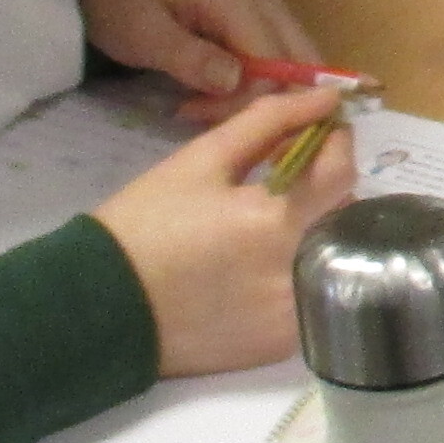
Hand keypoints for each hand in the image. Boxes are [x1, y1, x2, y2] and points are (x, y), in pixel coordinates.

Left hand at [81, 0, 318, 115]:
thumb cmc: (121, 4)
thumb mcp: (142, 34)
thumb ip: (188, 57)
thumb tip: (234, 81)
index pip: (273, 64)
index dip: (246, 101)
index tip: (196, 113)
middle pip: (298, 65)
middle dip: (259, 102)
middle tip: (205, 114)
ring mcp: (271, 3)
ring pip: (296, 66)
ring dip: (259, 96)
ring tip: (206, 104)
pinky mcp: (266, 15)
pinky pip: (281, 59)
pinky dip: (258, 85)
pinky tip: (219, 91)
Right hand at [92, 84, 354, 377]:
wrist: (100, 306)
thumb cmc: (145, 225)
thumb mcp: (200, 162)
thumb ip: (267, 123)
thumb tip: (325, 98)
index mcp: (275, 222)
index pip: (341, 171)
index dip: (337, 143)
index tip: (322, 131)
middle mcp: (294, 272)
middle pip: (344, 215)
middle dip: (325, 188)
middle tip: (287, 178)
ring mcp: (291, 316)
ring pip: (331, 256)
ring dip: (314, 231)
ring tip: (268, 225)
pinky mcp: (280, 344)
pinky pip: (311, 294)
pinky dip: (297, 272)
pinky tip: (259, 266)